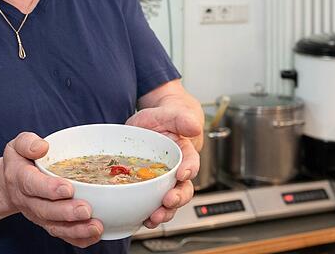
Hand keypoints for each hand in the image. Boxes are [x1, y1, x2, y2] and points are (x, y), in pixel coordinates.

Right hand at [0, 132, 103, 247]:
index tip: (67, 189)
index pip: (32, 184)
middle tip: (85, 209)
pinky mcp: (48, 223)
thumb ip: (28, 142)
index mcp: (20, 177)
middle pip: (45, 210)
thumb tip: (42, 147)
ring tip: (95, 227)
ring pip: (54, 226)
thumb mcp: (18, 144)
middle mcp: (28, 200)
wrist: (10, 183)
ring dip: (75, 229)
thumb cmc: (21, 160)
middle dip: (66, 212)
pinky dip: (78, 238)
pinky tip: (95, 235)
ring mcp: (38, 215)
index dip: (49, 188)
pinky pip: (62, 235)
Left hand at [126, 97, 202, 227]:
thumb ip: (182, 118)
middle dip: (177, 198)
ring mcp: (162, 182)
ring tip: (154, 218)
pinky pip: (150, 204)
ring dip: (164, 212)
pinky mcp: (148, 187)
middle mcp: (177, 172)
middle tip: (167, 202)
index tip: (182, 174)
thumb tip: (194, 126)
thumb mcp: (171, 114)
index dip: (189, 169)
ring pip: (169, 202)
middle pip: (183, 190)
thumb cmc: (164, 120)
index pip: (192, 163)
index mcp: (185, 154)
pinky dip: (147, 214)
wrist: (150, 124)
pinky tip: (141, 219)